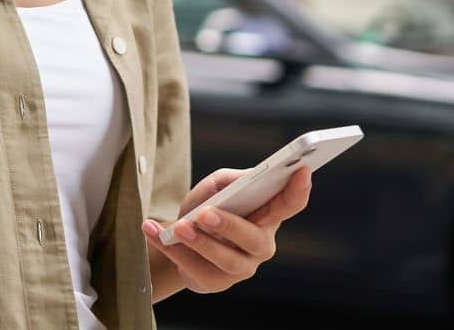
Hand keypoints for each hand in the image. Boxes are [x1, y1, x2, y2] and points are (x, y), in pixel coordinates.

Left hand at [140, 164, 312, 294]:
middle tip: (204, 214)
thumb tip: (241, 181)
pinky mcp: (215, 283)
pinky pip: (194, 267)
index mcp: (266, 217)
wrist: (177, 238)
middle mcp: (260, 245)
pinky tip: (151, 230)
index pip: (289, 205)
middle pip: (254, 239)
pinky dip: (170, 248)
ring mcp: (240, 268)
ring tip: (178, 228)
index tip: (302, 170)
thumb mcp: (216, 188)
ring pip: (224, 258)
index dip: (298, 190)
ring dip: (198, 242)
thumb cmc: (206, 208)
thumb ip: (230, 181)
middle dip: (229, 225)